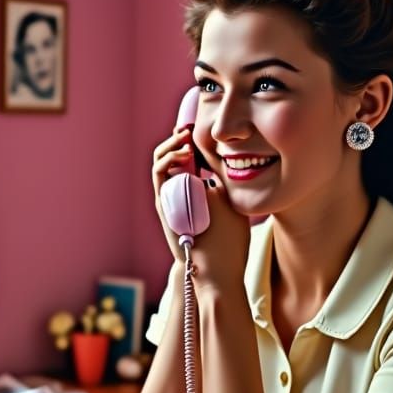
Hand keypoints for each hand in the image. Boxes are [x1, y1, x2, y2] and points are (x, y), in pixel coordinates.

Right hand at [151, 128, 248, 290]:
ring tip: (185, 136)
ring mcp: (168, 196)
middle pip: (173, 154)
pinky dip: (168, 159)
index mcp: (196, 188)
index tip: (204, 125)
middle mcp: (179, 190)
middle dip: (180, 136)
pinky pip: (159, 174)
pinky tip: (184, 153)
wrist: (214, 268)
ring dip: (172, 144)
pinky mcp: (162, 203)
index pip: (190, 156)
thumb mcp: (233, 203)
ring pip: (161, 160)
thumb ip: (228, 184)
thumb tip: (234, 160)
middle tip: (191, 124)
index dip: (194, 139)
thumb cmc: (228, 240)